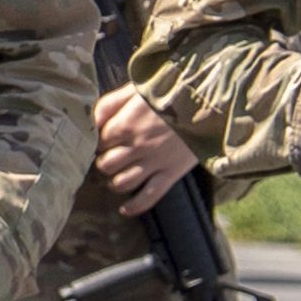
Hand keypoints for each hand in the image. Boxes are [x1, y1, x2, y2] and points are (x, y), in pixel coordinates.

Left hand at [93, 85, 200, 214]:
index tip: (103, 142)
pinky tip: (125, 210)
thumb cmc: (170, 91)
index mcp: (124, 125)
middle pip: (106, 166)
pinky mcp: (172, 172)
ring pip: (122, 184)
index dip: (98, 144)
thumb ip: (110, 104)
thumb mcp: (135, 90)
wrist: (209, 101)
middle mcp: (136, 147)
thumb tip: (91, 121)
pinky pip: (149, 196)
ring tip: (117, 177)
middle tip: (111, 159)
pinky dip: (135, 206)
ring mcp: (154, 162)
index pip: (97, 144)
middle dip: (105, 163)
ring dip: (116, 183)